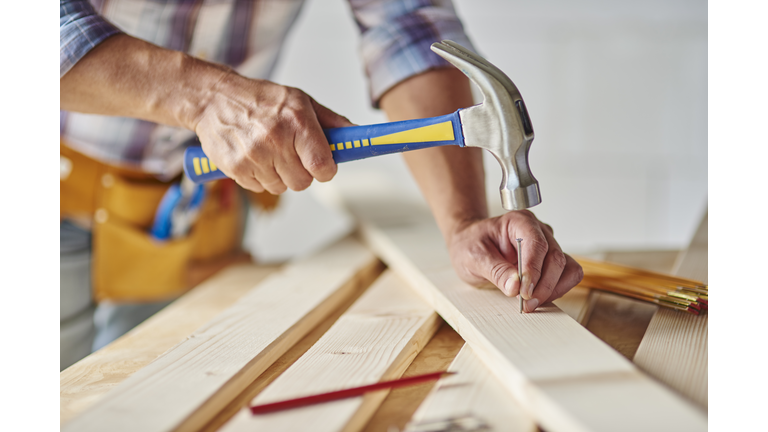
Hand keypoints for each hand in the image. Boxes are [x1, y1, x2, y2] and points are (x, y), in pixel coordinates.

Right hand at [194, 71, 353, 193]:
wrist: (214, 99)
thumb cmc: (260, 99)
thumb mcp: (299, 100)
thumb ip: (330, 121)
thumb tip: (355, 134)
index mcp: (296, 121)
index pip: (322, 165)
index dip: (326, 170)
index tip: (323, 166)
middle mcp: (275, 139)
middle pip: (303, 182)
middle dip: (302, 172)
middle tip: (291, 154)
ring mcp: (253, 155)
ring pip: (281, 187)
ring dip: (279, 176)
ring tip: (269, 152)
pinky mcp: (235, 168)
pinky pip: (260, 188)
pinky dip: (260, 177)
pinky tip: (254, 157)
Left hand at [447, 210, 582, 312]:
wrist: (468, 245)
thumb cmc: (469, 244)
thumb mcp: (473, 257)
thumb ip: (495, 270)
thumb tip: (515, 286)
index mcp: (519, 221)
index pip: (536, 244)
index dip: (534, 270)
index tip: (524, 291)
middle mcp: (537, 230)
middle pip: (555, 257)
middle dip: (543, 285)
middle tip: (526, 303)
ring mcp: (547, 245)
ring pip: (566, 267)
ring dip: (553, 288)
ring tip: (531, 302)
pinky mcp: (549, 261)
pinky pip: (567, 274)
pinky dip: (558, 289)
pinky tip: (539, 297)